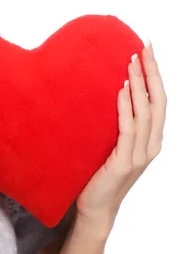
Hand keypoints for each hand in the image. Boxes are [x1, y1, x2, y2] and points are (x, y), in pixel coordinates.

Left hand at [75, 43, 166, 231]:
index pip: (160, 100)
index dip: (156, 74)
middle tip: (145, 47)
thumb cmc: (101, 170)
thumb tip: (110, 86)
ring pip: (146, 113)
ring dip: (139, 85)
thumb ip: (120, 120)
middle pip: (159, 102)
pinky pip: (128, 130)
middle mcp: (151, 146)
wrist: (94, 206)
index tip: (149, 49)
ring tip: (131, 62)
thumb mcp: (114, 141)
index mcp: (152, 139)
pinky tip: (121, 89)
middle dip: (153, 72)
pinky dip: (126, 107)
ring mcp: (140, 156)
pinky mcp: (124, 163)